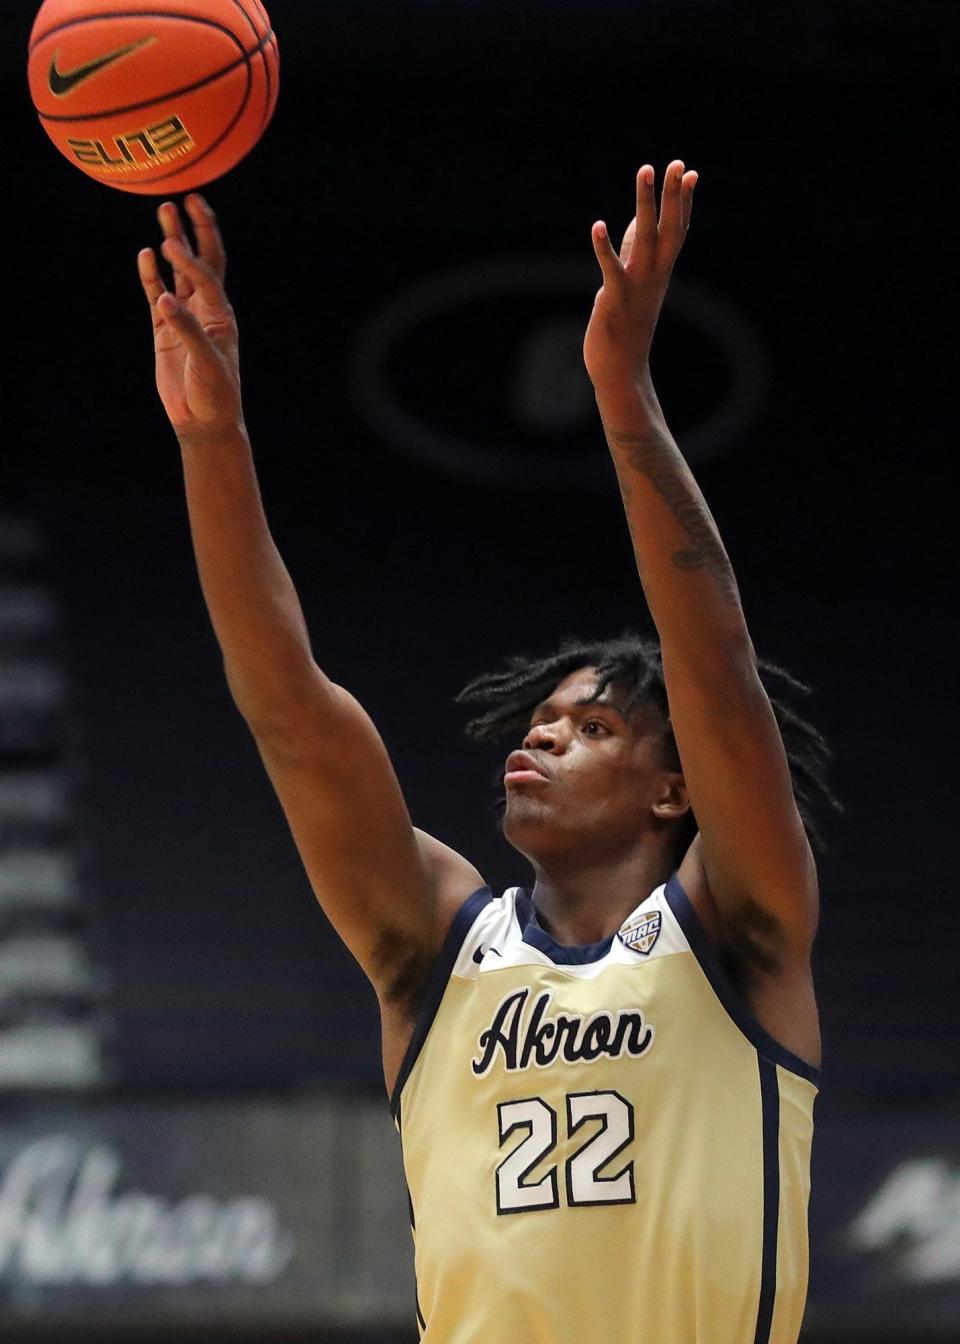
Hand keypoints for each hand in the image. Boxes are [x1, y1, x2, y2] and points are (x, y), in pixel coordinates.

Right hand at [137, 195, 242, 438]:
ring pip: (177, 273)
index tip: (173, 245)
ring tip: (164, 212)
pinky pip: (155, 294)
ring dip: (172, 243)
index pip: (208, 277)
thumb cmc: (215, 394)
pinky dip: (151, 276)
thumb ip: (187, 330)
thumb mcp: (207, 362)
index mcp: (222, 315)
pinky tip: (146, 254)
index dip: (192, 260)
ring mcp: (183, 316)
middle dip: (196, 231)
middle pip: (201, 262)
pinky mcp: (164, 328)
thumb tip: (165, 300)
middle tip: (187, 198)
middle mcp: (205, 310)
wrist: (203, 420)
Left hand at [583, 161, 696, 397]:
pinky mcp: (615, 298)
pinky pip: (611, 268)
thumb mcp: (633, 283)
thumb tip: (638, 222)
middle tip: (675, 163)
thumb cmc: (625, 327)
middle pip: (669, 227)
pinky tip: (597, 225)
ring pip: (646, 237)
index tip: (689, 172)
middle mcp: (654, 275)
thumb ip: (634, 251)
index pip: (677, 230)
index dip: (683, 202)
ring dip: (646, 203)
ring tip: (645, 171)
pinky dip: (604, 247)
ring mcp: (637, 286)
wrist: (621, 371)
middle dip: (672, 195)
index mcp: (660, 272)